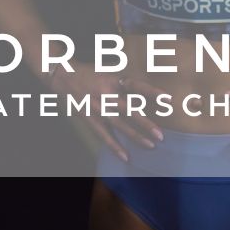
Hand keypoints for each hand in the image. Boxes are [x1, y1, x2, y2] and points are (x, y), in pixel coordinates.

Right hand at [51, 66, 166, 162]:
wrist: (62, 75)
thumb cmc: (89, 74)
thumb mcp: (108, 73)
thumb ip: (125, 84)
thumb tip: (146, 95)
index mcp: (113, 80)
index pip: (135, 86)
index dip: (151, 92)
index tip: (167, 99)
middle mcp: (106, 94)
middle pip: (129, 110)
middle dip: (145, 124)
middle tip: (160, 135)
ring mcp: (97, 108)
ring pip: (119, 125)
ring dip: (135, 136)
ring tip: (150, 146)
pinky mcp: (89, 118)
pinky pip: (104, 135)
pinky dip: (115, 146)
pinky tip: (125, 156)